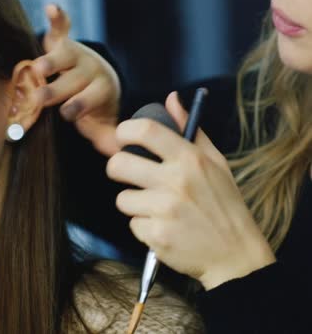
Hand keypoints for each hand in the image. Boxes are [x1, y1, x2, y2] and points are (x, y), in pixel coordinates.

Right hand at [32, 4, 120, 155]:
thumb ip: (106, 137)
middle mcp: (91, 69)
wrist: (98, 77)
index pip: (89, 98)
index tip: (68, 114)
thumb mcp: (101, 122)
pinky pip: (62, 28)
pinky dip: (58, 18)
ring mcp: (78, 54)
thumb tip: (118, 155)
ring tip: (39, 68)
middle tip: (42, 98)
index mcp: (103, 90)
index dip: (79, 105)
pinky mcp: (65, 41)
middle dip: (58, 89)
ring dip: (52, 62)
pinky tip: (53, 8)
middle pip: (73, 79)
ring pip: (64, 55)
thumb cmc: (95, 105)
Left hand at [106, 91, 275, 289]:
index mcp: (189, 159)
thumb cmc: (224, 204)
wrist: (236, 255)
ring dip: (134, 203)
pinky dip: (144, 227)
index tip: (122, 138)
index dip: (124, 131)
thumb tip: (171, 98)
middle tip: (128, 173)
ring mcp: (165, 210)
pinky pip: (133, 224)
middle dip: (117, 168)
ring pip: (122, 199)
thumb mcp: (215, 161)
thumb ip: (189, 128)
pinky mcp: (157, 236)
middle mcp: (176, 181)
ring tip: (157, 208)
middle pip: (118, 164)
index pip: (145, 130)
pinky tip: (163, 227)